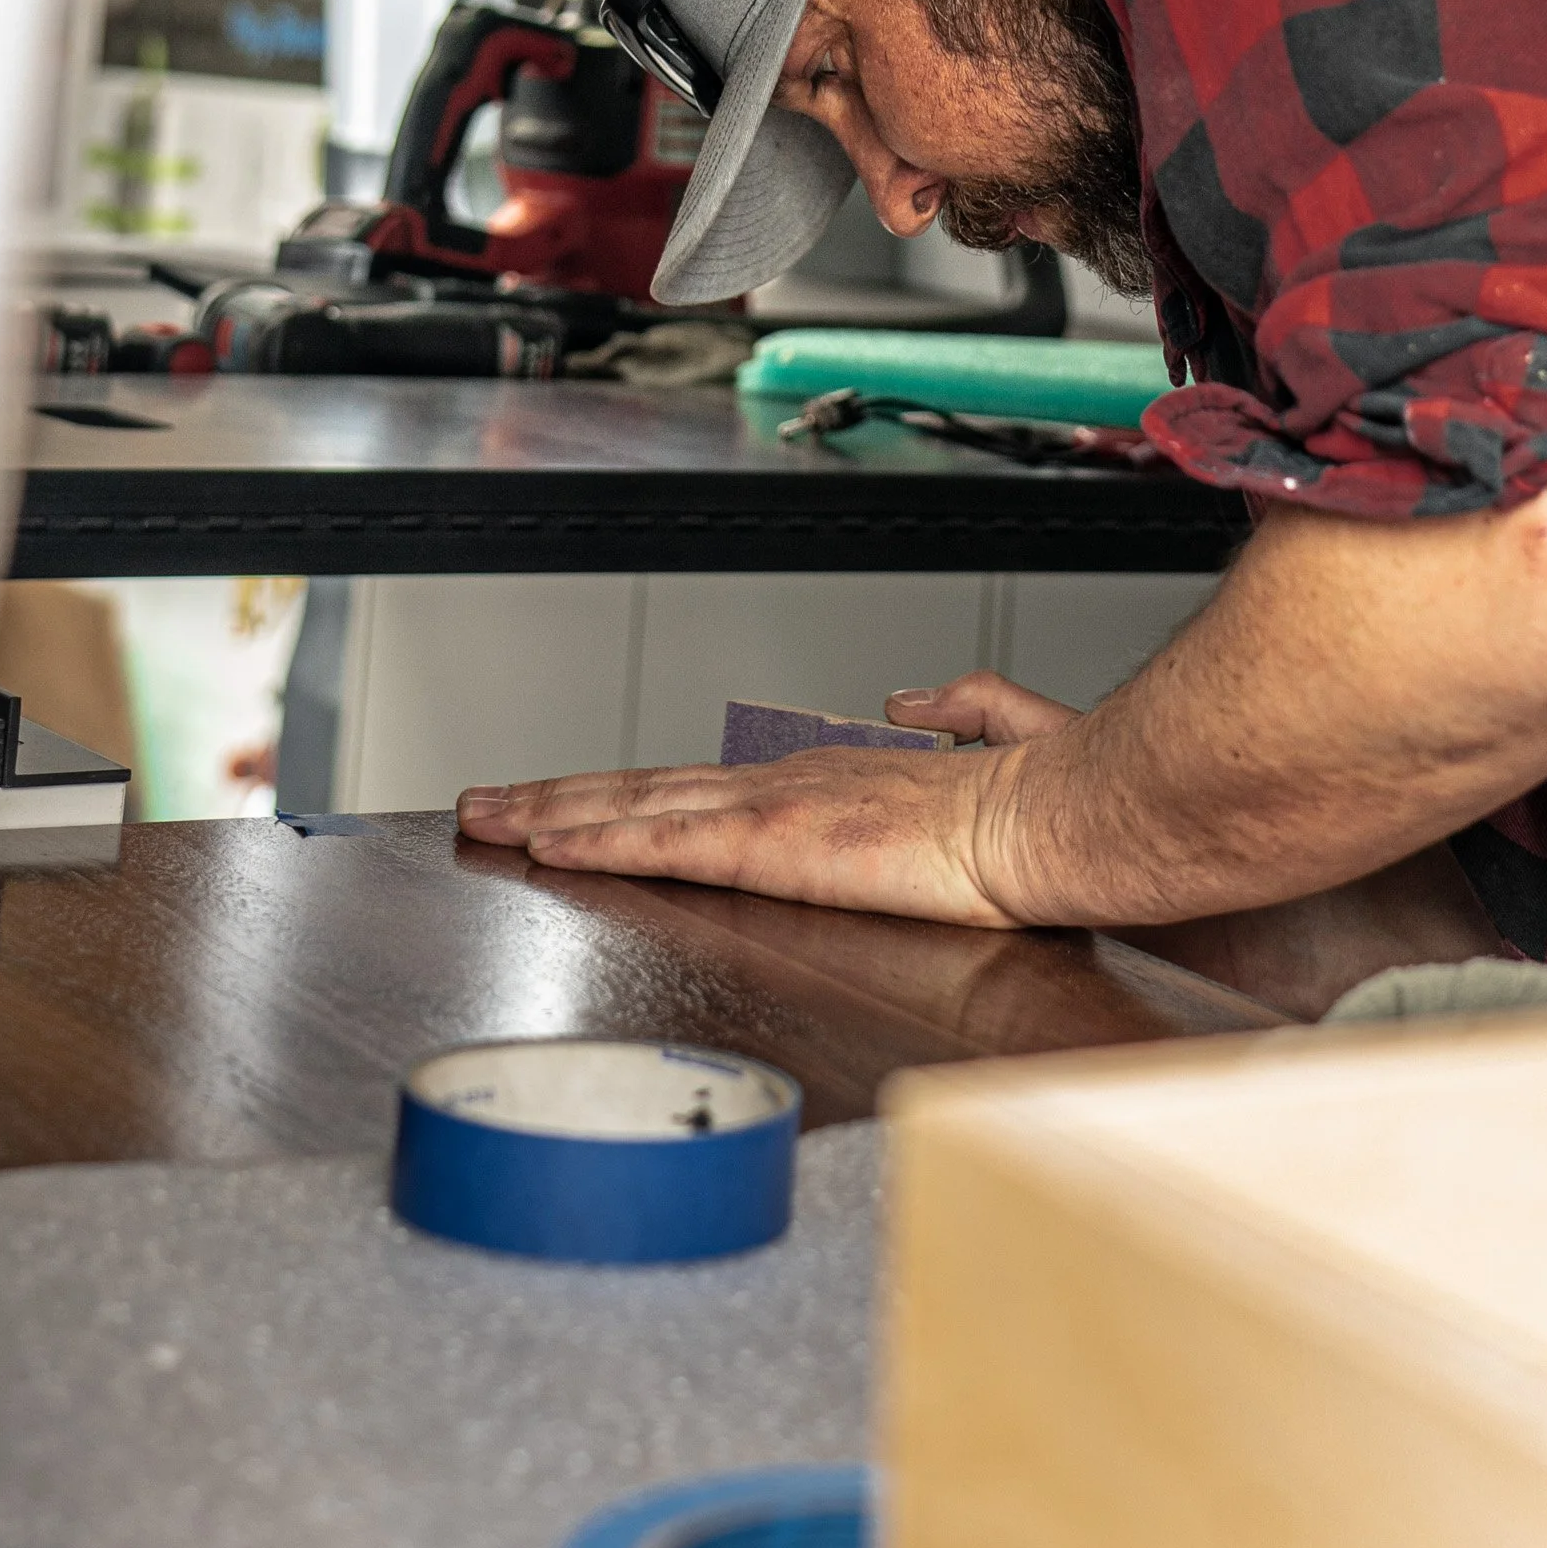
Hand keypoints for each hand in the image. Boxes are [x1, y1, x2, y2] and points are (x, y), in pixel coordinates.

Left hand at [455, 668, 1077, 923]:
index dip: (628, 791)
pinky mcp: (780, 846)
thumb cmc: (1039, 800)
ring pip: (637, 810)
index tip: (571, 800)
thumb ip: (952, 715)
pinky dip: (600, 845)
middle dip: (558, 798)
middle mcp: (786, 784)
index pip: (701, 786)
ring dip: (553, 815)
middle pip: (646, 790)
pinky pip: (669, 848)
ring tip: (487, 820)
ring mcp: (777, 811)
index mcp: (828, 778)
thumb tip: (911, 699)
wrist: (1059, 817)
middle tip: (486, 802)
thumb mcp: (990, 745)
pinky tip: (548, 848)